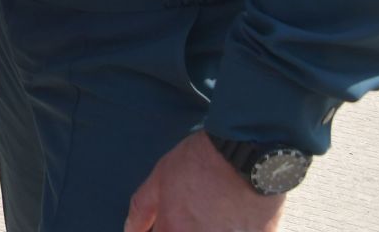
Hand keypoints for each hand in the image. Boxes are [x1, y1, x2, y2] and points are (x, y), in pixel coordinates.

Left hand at [124, 132, 285, 231]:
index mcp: (174, 231)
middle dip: (184, 226)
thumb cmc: (201, 163)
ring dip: (210, 226)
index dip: (162, 229)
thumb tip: (131, 229)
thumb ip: (142, 209)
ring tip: (214, 210)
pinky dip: (234, 227)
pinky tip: (234, 214)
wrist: (247, 154)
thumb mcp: (160, 179)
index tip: (170, 219)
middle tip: (196, 209)